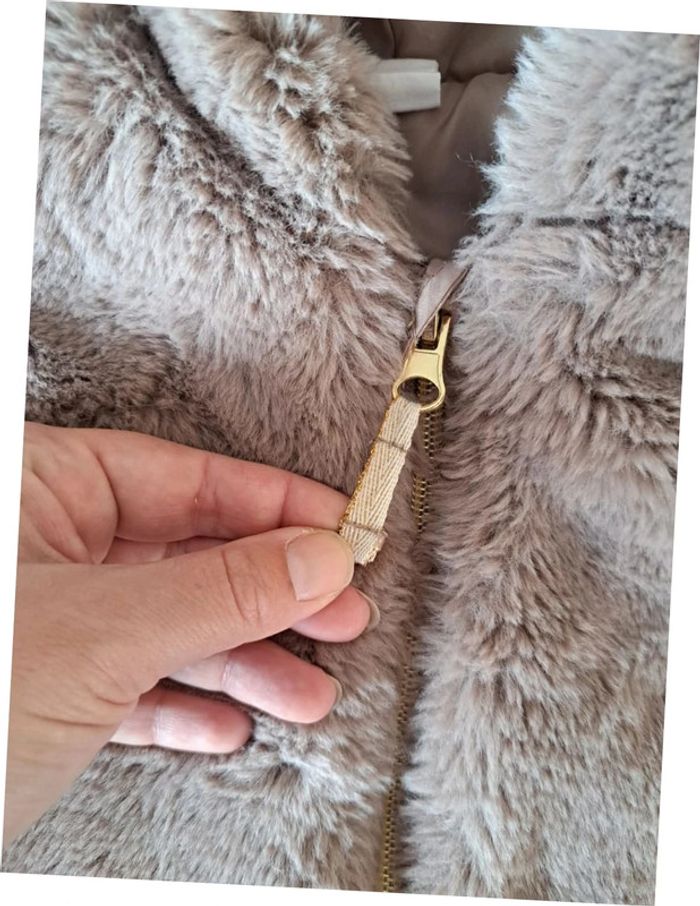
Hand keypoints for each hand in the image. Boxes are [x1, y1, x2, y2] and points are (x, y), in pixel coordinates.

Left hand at [6, 422, 371, 844]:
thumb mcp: (104, 630)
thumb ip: (221, 590)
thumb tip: (321, 557)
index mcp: (43, 491)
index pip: (186, 479)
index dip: (273, 504)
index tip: (342, 527)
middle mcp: (48, 550)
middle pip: (188, 557)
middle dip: (271, 596)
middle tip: (344, 614)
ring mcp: (49, 624)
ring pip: (167, 630)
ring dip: (242, 666)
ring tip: (309, 694)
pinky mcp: (46, 694)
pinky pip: (132, 689)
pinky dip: (183, 710)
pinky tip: (227, 728)